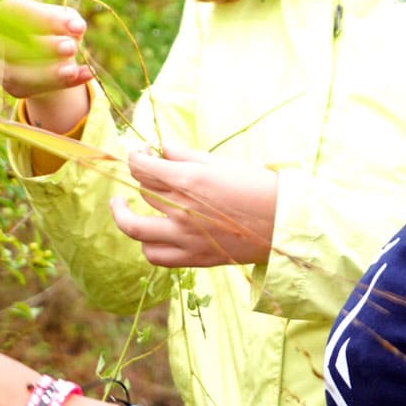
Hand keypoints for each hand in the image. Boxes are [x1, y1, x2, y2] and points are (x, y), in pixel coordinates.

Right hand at [0, 0, 91, 132]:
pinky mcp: (11, 87)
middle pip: (14, 45)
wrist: (47, 56)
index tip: (79, 28)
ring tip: (73, 70)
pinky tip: (84, 76)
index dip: (49, 21)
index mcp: (7, 10)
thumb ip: (69, 21)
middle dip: (45, 48)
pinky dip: (61, 84)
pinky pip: (33, 89)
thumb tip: (77, 27)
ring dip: (48, 73)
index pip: (21, 14)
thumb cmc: (55, 29)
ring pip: (18, 74)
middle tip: (71, 48)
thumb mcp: (65, 19)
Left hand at [111, 146, 279, 266]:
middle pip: (142, 191)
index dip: (135, 157)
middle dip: (141, 178)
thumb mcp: (220, 163)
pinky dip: (145, 243)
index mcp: (188, 181)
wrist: (282, 222)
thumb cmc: (256, 186)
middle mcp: (181, 210)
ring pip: (135, 227)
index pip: (141, 167)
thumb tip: (160, 147)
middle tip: (147, 173)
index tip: (140, 154)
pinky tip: (147, 232)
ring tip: (123, 207)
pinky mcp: (192, 258)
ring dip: (126, 214)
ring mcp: (184, 237)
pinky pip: (154, 255)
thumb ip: (185, 155)